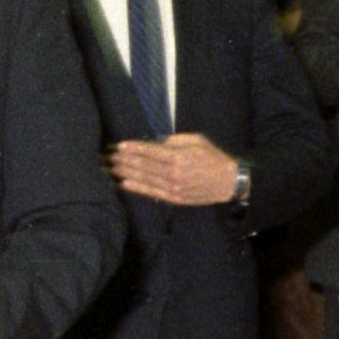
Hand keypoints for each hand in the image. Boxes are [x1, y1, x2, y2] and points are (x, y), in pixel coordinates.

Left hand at [108, 133, 240, 207]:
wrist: (229, 182)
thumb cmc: (214, 158)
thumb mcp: (197, 140)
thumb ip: (175, 140)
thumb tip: (156, 143)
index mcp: (179, 156)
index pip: (150, 151)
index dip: (133, 148)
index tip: (119, 145)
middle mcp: (174, 173)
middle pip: (143, 166)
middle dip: (124, 161)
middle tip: (108, 157)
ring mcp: (174, 188)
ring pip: (145, 179)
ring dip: (126, 174)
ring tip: (111, 169)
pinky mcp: (175, 198)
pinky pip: (152, 193)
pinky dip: (137, 188)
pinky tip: (124, 184)